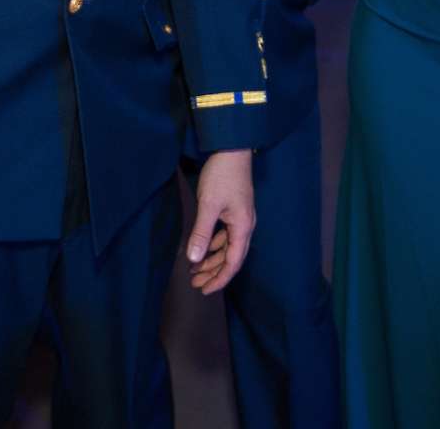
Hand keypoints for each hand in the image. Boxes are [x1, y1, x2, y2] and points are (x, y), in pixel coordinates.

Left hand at [187, 149, 254, 294]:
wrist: (232, 149)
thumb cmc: (222, 176)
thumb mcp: (208, 205)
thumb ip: (201, 233)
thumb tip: (194, 259)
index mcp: (243, 228)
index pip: (233, 263)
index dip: (219, 279)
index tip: (204, 291)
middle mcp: (245, 226)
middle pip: (231, 258)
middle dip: (214, 272)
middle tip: (195, 283)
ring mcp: (241, 218)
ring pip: (228, 247)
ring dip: (213, 259)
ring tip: (196, 269)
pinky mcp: (235, 210)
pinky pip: (225, 235)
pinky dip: (214, 244)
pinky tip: (203, 247)